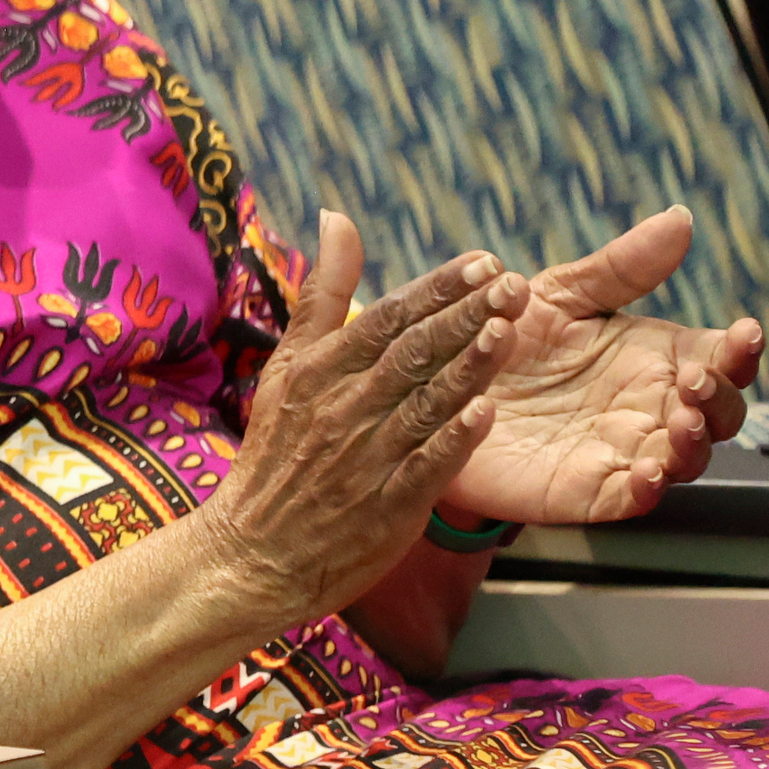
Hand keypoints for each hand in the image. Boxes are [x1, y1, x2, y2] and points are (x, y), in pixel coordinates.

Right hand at [195, 212, 527, 630]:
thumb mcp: (288, 365)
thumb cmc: (277, 452)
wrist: (253, 550)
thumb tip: (337, 217)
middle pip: (411, 354)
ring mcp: (365, 456)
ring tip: (508, 331)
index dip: (437, 290)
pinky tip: (487, 414)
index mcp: (320, 369)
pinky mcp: (385, 505)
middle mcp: (343, 407)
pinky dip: (453, 440)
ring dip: (467, 367)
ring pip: (423, 403)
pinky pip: (424, 467)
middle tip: (515, 284)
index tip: (483, 261)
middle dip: (464, 316)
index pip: (386, 319)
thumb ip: (324, 294)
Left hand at [442, 207, 766, 525]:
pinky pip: (627, 501)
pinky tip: (648, 472)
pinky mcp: (583, 492)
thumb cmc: (508, 337)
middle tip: (697, 378)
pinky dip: (645, 490)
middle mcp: (650, 409)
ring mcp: (622, 452)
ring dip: (692, 445)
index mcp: (656, 359)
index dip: (740, 350)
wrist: (438, 386)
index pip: (720, 358)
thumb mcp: (560, 294)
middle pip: (716, 415)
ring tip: (683, 421)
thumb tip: (679, 218)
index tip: (744, 331)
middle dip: (720, 399)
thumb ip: (619, 267)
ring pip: (683, 461)